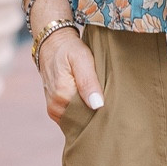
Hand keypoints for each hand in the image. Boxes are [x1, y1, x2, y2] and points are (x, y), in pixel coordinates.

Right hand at [32, 1, 103, 124]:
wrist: (52, 44)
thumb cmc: (70, 49)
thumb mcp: (82, 59)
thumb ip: (88, 82)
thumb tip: (97, 105)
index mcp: (62, 95)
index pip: (88, 115)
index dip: (102, 112)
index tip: (114, 106)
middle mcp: (55, 106)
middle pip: (82, 120)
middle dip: (96, 115)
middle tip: (110, 104)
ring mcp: (54, 109)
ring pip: (77, 120)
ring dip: (89, 114)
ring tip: (100, 102)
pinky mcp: (54, 109)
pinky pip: (71, 118)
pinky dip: (81, 113)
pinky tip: (91, 104)